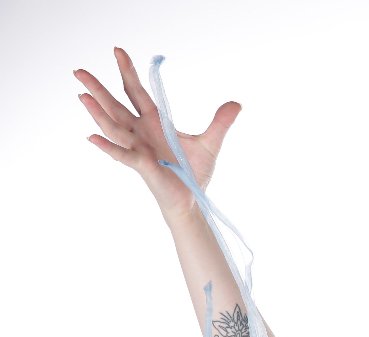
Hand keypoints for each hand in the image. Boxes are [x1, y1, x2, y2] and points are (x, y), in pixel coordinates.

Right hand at [75, 48, 239, 218]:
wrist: (194, 200)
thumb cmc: (194, 173)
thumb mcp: (210, 144)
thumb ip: (220, 123)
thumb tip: (236, 103)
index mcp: (155, 123)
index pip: (136, 93)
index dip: (127, 72)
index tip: (117, 50)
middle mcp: (141, 133)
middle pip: (116, 106)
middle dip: (98, 88)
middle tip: (78, 70)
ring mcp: (139, 149)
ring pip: (114, 128)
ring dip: (98, 113)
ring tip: (82, 96)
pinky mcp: (144, 167)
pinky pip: (124, 156)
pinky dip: (108, 147)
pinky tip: (92, 137)